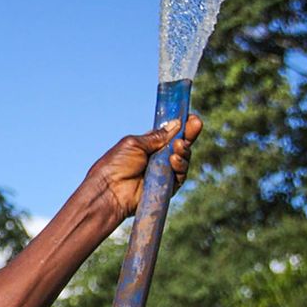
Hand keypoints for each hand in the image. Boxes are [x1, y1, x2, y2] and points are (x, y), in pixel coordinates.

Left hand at [86, 114, 202, 224]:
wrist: (109, 190)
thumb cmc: (116, 165)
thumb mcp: (135, 144)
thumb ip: (157, 136)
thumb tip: (177, 123)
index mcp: (148, 145)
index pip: (169, 134)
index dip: (181, 126)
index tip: (191, 117)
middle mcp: (157, 158)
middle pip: (180, 145)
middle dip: (189, 134)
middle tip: (196, 123)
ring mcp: (163, 172)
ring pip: (183, 159)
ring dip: (184, 150)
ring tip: (179, 146)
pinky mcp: (167, 187)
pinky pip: (180, 175)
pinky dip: (180, 166)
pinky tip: (174, 160)